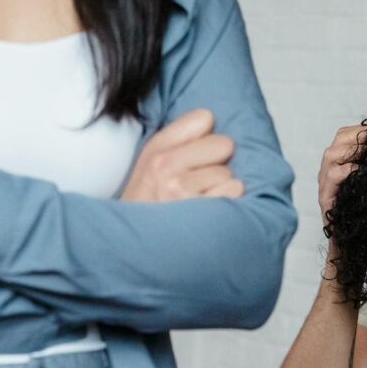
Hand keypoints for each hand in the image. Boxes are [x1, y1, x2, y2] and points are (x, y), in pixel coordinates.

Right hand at [120, 108, 243, 201]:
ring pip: (229, 172)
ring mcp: (183, 190)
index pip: (203, 118)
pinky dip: (228, 202)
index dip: (207, 137)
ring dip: (220, 187)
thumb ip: (177, 141)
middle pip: (223, 144)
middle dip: (217, 162)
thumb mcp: (150, 165)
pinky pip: (234, 190)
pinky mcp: (200, 211)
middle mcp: (166, 167)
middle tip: (199, 182)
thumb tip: (212, 120)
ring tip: (199, 201)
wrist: (132, 248)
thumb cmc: (147, 206)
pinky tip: (208, 212)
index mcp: (155, 150)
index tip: (198, 153)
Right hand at [319, 125, 366, 220]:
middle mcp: (329, 172)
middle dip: (360, 135)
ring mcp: (325, 186)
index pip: (346, 135)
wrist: (355, 249)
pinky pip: (333, 176)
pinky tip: (363, 170)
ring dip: (353, 149)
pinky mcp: (326, 200)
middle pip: (338, 141)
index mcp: (340, 165)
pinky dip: (348, 170)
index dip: (364, 130)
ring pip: (331, 155)